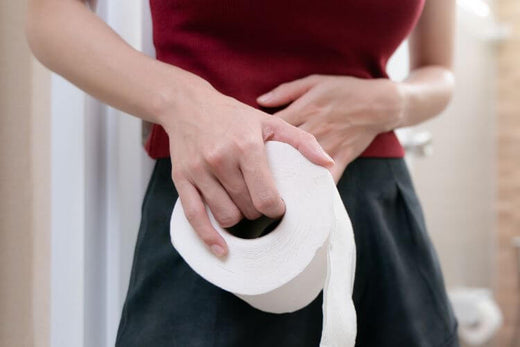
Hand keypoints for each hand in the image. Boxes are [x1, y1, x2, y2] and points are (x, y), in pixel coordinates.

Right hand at [161, 79, 333, 256]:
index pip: (266, 197)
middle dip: (258, 212)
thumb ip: (303, 141)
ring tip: (242, 206)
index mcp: (246, 146)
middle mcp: (220, 159)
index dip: (277, 209)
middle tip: (260, 202)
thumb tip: (328, 164)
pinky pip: (194, 216)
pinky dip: (208, 236)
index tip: (279, 206)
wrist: (188, 106)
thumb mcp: (270, 122)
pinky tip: (221, 249)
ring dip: (238, 219)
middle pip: (247, 209)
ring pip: (225, 216)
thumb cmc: (234, 116)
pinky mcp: (181, 179)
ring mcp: (199, 171)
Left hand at [257, 75, 403, 182]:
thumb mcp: (314, 82)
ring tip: (267, 191)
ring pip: (302, 165)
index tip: (243, 148)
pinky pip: (327, 177)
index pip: (274, 126)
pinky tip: (300, 200)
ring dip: (286, 178)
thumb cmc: (344, 89)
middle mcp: (315, 127)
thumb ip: (286, 91)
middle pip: (284, 149)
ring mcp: (329, 144)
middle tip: (247, 175)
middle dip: (265, 162)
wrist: (379, 103)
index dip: (256, 138)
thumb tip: (259, 101)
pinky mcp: (342, 157)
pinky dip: (314, 189)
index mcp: (304, 108)